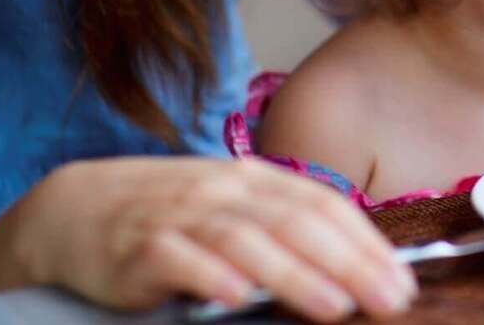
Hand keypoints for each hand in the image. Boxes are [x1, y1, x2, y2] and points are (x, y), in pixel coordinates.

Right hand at [0, 156, 415, 320]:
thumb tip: (346, 264)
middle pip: (295, 220)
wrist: (83, 204)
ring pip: (247, 239)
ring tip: (334, 305)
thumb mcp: (231, 206)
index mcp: (253, 179)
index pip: (321, 202)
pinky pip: (180, 258)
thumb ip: (279, 224)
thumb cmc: (174, 211)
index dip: (364, 239)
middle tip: (388, 298)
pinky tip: (237, 297)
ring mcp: (184, 214)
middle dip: (348, 260)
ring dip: (293, 272)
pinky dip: (211, 275)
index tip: (400, 278)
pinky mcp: (141, 246)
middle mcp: (225, 190)